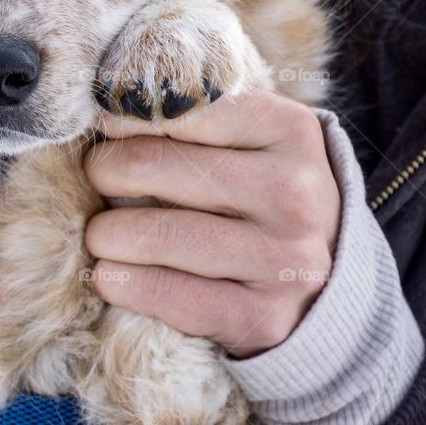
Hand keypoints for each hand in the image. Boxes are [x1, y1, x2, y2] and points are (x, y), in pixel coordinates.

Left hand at [82, 91, 341, 358]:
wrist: (327, 287)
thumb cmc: (265, 200)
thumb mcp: (254, 143)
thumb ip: (196, 117)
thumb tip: (107, 111)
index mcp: (289, 130)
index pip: (178, 107)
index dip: (125, 119)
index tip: (107, 131)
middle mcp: (293, 192)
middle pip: (150, 165)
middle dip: (104, 170)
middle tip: (97, 179)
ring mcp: (281, 259)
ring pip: (151, 234)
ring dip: (104, 234)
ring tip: (103, 234)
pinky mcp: (261, 317)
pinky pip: (162, 293)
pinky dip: (119, 282)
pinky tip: (112, 274)